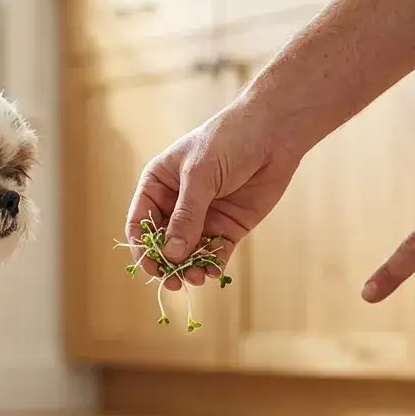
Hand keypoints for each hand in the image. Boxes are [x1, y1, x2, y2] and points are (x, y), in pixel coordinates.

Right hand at [125, 102, 303, 290]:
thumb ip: (186, 216)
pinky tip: (213, 272)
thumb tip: (171, 254)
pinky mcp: (228, 227)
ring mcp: (203, 218)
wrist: (274, 133)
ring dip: (188, 268)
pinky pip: (214, 253)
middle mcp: (177, 205)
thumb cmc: (228, 141)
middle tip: (173, 281)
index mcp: (158, 185)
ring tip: (196, 277)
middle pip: (163, 243)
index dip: (142, 247)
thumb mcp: (200, 176)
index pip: (140, 222)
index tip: (151, 267)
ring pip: (188, 253)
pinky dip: (212, 265)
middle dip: (166, 264)